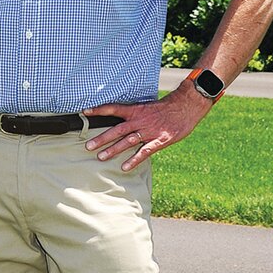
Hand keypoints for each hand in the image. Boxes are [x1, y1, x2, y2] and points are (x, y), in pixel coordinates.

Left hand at [84, 83, 208, 170]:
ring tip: (100, 157)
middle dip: (101, 138)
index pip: (114, 108)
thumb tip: (119, 121)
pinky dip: (134, 159)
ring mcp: (150, 131)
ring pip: (128, 141)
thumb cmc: (166, 107)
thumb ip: (134, 115)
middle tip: (87, 146)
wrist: (187, 105)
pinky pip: (145, 151)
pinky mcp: (160, 140)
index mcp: (136, 110)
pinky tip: (124, 167)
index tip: (84, 112)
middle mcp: (140, 120)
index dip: (99, 110)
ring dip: (113, 150)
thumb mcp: (147, 107)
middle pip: (117, 130)